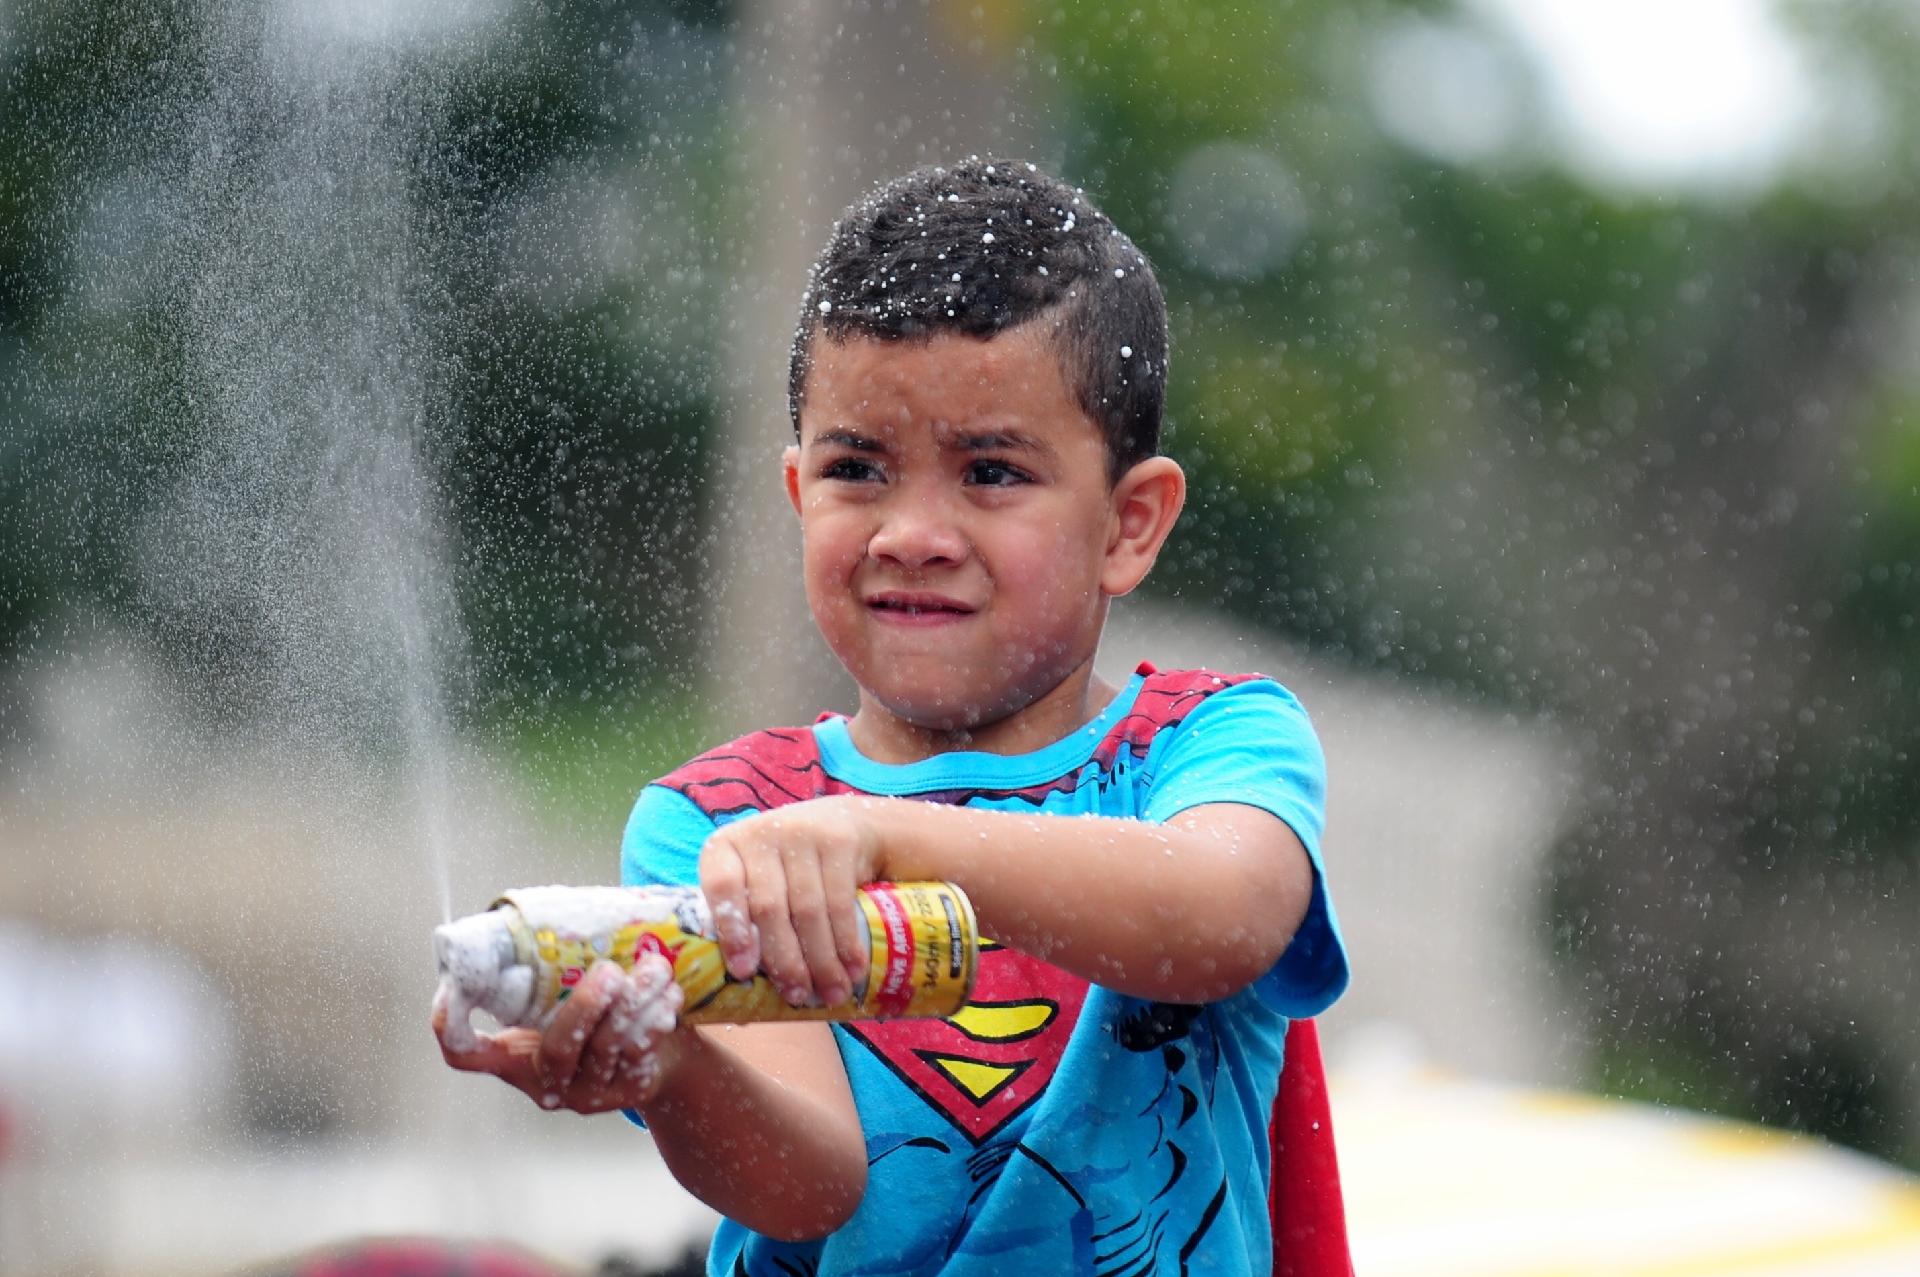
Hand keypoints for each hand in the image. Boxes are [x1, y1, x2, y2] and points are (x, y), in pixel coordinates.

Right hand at [432, 954, 685, 1113]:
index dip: (452, 1028)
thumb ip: (551, 968)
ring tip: (655, 969)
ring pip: (606, 1050)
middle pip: (555, 1050)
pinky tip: (669, 996)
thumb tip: (544, 909)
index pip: (466, 1053)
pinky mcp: (627, 1093)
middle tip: (611, 972)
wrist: (663, 1051)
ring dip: (633, 1005)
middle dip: (584, 1009)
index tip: (454, 996)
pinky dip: (655, 1021)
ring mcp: (586, 1092)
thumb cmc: (604, 1008)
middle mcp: (545, 1079)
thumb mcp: (567, 993)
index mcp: (515, 1053)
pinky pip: (640, 1056)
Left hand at [699, 794, 889, 1010]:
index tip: (744, 972)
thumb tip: (742, 1004)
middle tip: (797, 996)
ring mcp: (801, 833)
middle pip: (768, 907)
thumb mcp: (759, 882)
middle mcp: (760, 833)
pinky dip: (847, 942)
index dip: (731, 930)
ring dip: (821, 960)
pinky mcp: (838, 840)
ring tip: (831, 993)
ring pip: (807, 910)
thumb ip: (746, 927)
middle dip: (785, 960)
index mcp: (726, 848)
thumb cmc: (789, 871)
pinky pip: (841, 901)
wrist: (846, 824)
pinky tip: (853, 968)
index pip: (722, 886)